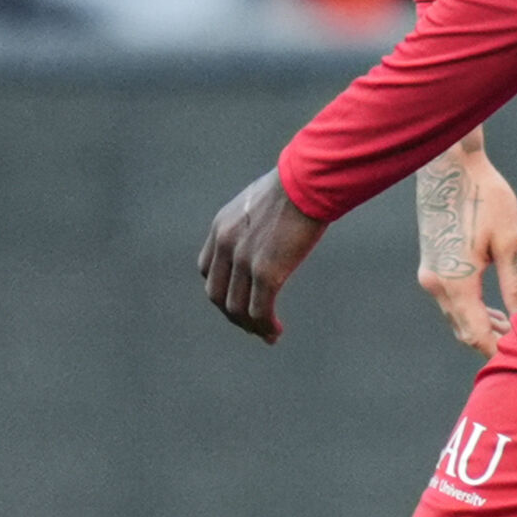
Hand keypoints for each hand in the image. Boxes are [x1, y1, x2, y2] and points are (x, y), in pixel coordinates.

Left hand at [201, 168, 325, 340]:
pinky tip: (275, 332)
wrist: (309, 181)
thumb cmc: (299, 184)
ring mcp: (244, 260)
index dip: (221, 290)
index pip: (208, 269)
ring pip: (237, 307)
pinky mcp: (267, 272)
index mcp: (222, 226)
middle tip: (252, 325)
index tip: (240, 299)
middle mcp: (225, 245)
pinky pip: (260, 309)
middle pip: (217, 294)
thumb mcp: (265, 199)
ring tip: (267, 334)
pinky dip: (265, 326)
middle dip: (233, 314)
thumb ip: (259, 218)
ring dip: (250, 325)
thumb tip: (275, 226)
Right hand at [414, 136, 516, 356]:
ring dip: (482, 325)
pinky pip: (451, 299)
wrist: (449, 166)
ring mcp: (429, 273)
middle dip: (493, 341)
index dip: (498, 350)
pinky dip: (472, 309)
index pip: (476, 334)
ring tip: (514, 328)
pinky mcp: (431, 262)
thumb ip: (516, 285)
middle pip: (463, 329)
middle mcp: (436, 283)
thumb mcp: (510, 242)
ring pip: (456, 315)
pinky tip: (494, 308)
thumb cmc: (485, 198)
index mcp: (455, 283)